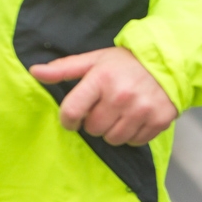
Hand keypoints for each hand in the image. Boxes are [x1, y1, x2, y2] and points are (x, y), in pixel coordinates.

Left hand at [28, 47, 178, 146]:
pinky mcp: (158, 121)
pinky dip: (131, 134)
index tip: (72, 117)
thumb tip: (34, 71)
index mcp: (101, 78)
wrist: (167, 61)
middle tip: (103, 108)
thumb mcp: (94, 59)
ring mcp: (141, 110)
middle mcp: (121, 95)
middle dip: (94, 122)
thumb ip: (63, 69)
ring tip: (118, 114)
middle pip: (93, 129)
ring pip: (113, 139)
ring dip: (112, 131)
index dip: (68, 119)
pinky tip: (134, 118)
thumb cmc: (125, 62)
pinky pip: (134, 142)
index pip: (72, 111)